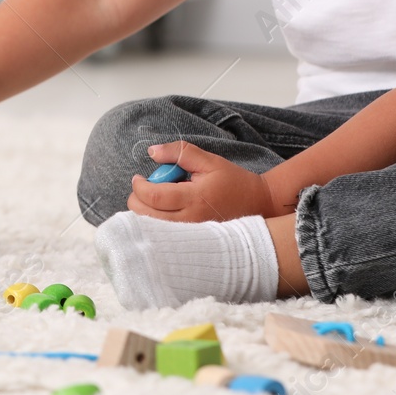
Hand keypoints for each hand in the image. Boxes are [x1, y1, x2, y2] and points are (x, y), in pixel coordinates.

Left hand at [127, 141, 280, 221]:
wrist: (258, 205)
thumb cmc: (233, 182)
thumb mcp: (209, 161)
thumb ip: (180, 152)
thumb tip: (152, 151)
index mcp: (194, 198)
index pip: (154, 197)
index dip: (139, 186)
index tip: (138, 177)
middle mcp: (190, 221)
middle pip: (146, 217)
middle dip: (137, 200)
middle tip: (143, 187)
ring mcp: (190, 235)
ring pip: (152, 229)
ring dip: (145, 212)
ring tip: (157, 198)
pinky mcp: (192, 243)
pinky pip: (163, 236)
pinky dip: (155, 223)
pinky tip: (164, 211)